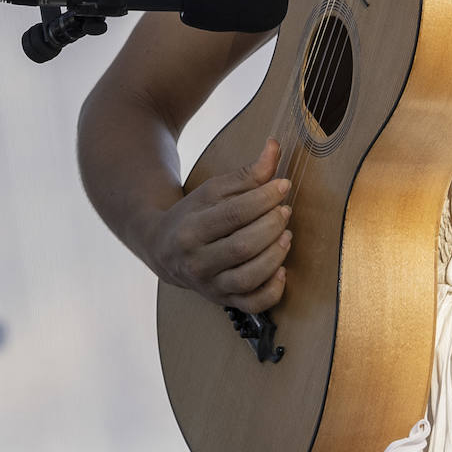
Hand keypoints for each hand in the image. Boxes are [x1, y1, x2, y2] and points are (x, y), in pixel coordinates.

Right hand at [151, 138, 291, 312]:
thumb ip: (247, 172)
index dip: (263, 198)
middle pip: (243, 246)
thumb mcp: (214, 190)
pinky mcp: (223, 301)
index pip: (234, 214)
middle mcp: (197, 262)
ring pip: (249, 278)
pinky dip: (272, 291)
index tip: (283, 185)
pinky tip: (283, 270)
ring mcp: (210, 286)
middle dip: (271, 226)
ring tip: (287, 235)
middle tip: (285, 210)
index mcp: (190, 230)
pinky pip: (252, 305)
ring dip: (275, 255)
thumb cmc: (194, 214)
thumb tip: (274, 146)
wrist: (164, 249)